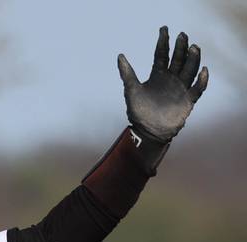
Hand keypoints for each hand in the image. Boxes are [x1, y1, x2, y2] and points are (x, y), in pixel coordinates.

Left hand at [117, 26, 208, 142]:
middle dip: (181, 47)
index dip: (163, 42)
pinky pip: (198, 89)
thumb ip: (127, 74)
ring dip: (193, 59)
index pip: (162, 54)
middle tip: (182, 36)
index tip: (164, 29)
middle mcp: (171, 79)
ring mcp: (180, 88)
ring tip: (193, 48)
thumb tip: (120, 56)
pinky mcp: (188, 100)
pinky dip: (201, 80)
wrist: (147, 132)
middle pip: (178, 59)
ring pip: (190, 70)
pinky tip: (203, 71)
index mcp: (158, 75)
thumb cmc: (138, 112)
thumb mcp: (131, 90)